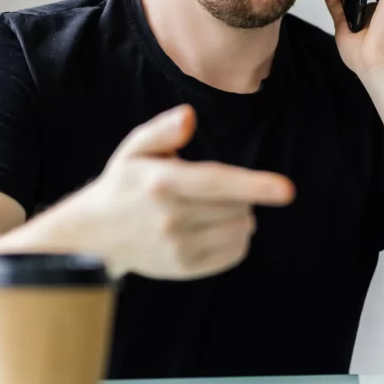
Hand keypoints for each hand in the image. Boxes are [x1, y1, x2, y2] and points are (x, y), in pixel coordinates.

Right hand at [74, 104, 294, 279]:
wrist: (96, 234)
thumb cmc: (125, 182)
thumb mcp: (135, 149)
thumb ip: (162, 129)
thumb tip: (189, 116)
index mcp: (162, 183)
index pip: (217, 182)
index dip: (255, 185)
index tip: (287, 190)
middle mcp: (170, 218)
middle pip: (238, 205)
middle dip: (241, 193)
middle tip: (215, 189)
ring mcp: (178, 247)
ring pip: (241, 229)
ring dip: (241, 215)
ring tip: (213, 207)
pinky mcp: (185, 268)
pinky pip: (235, 252)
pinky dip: (236, 238)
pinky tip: (213, 227)